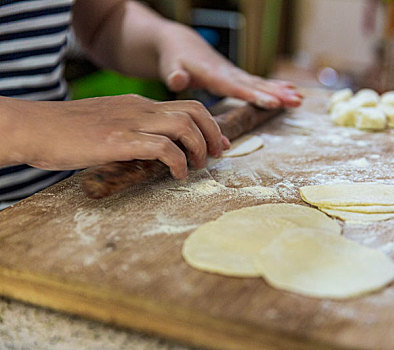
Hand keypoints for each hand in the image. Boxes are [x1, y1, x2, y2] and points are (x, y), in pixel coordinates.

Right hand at [0, 95, 228, 178]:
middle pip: (194, 110)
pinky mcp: (119, 140)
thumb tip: (155, 151)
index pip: (186, 106)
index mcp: (138, 104)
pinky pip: (162, 147)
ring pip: (183, 125)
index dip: (209, 123)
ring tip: (198, 166)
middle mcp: (140, 108)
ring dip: (198, 147)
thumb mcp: (108, 124)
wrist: (36, 128)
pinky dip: (178, 161)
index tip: (218, 142)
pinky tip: (178, 174)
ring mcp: (130, 122)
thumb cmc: (68, 132)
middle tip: (218, 154)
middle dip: (213, 132)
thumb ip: (133, 132)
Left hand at [156, 23, 302, 108]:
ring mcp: (235, 75)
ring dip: (281, 91)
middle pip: (255, 85)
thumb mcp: (170, 67)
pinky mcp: (237, 77)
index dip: (255, 95)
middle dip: (276, 93)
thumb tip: (177, 80)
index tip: (273, 102)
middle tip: (296, 101)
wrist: (182, 45)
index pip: (236, 87)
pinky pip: (259, 83)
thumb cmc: (174, 59)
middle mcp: (228, 74)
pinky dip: (275, 88)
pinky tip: (291, 92)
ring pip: (261, 83)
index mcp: (213, 75)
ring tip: (300, 99)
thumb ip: (174, 74)